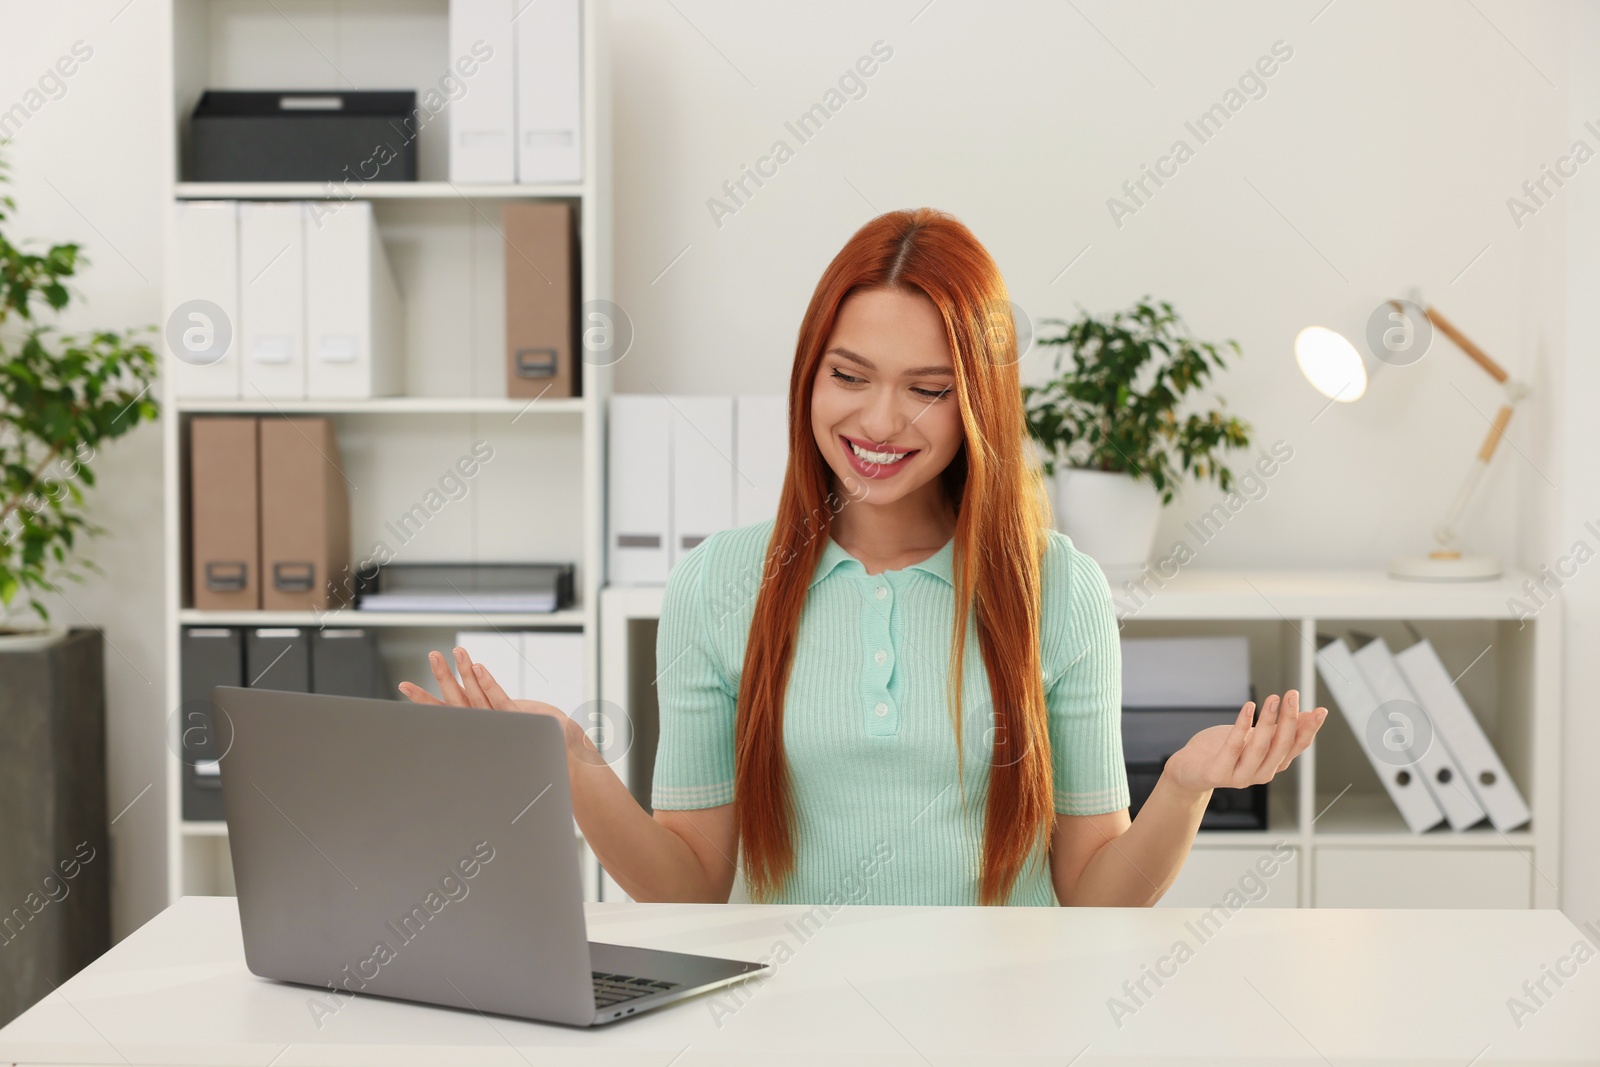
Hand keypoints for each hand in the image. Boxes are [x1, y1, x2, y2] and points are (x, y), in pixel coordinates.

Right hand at [398, 647, 569, 724]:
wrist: (557, 754)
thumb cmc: (530, 738)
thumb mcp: (503, 721)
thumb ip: (488, 709)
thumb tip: (473, 692)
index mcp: (474, 724)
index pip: (445, 709)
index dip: (423, 698)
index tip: (404, 685)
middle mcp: (482, 725)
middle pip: (456, 698)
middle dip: (443, 676)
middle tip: (432, 655)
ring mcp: (498, 722)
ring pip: (476, 695)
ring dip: (464, 672)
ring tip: (456, 652)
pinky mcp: (517, 717)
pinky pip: (498, 699)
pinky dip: (487, 683)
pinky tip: (479, 668)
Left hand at [1161, 690, 1326, 795]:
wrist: (1189, 770)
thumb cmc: (1222, 751)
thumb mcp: (1254, 737)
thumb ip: (1278, 730)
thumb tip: (1308, 713)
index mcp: (1273, 764)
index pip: (1297, 747)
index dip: (1309, 729)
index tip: (1320, 710)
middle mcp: (1261, 773)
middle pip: (1281, 746)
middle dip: (1290, 719)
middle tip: (1293, 694)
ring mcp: (1240, 776)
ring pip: (1260, 747)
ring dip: (1269, 721)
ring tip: (1274, 697)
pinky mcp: (1218, 773)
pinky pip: (1233, 747)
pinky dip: (1242, 726)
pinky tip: (1249, 707)